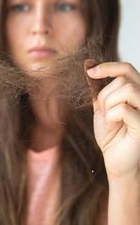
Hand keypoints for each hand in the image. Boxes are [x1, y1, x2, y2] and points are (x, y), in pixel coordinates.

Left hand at [87, 61, 139, 178]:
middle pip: (123, 80)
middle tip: (103, 111)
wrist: (113, 157)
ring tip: (109, 118)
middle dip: (105, 95)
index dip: (108, 67)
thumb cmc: (110, 132)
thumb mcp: (101, 107)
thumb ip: (99, 90)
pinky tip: (113, 125)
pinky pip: (124, 109)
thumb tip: (90, 67)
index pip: (126, 69)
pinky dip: (111, 116)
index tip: (90, 72)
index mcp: (135, 92)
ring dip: (109, 104)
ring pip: (127, 90)